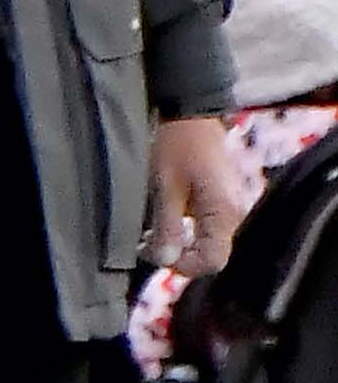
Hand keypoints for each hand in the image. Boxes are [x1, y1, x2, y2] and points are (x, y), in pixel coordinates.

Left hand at [145, 116, 249, 283]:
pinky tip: (165, 222)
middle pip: (212, 255)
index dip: (184, 266)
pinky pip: (208, 229)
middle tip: (147, 244)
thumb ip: (167, 227)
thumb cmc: (176, 146)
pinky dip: (187, 232)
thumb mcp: (165, 187)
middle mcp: (234, 214)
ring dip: (181, 245)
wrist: (192, 116)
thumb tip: (165, 262)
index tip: (154, 254)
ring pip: (209, 243)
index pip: (213, 261)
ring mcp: (230, 208)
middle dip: (180, 256)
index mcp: (223, 213)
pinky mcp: (222, 202)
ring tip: (151, 233)